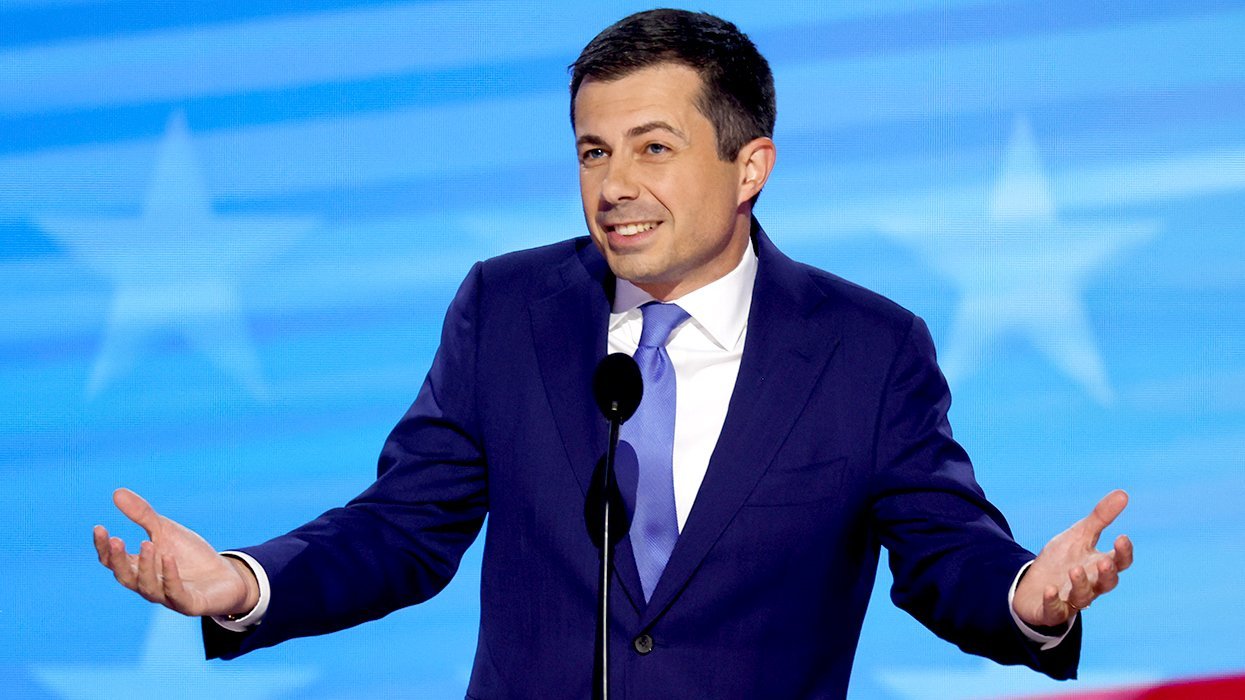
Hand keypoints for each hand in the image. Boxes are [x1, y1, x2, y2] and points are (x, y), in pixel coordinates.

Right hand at [93, 488, 257, 617]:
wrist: (226, 576)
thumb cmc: (190, 555)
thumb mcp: (166, 531)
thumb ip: (143, 515)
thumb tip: (116, 492)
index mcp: (139, 569)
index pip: (113, 562)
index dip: (104, 547)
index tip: (99, 527)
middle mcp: (148, 585)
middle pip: (126, 577)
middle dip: (119, 560)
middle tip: (116, 540)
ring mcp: (168, 597)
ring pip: (149, 587)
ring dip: (145, 566)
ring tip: (146, 544)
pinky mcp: (190, 604)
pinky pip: (176, 593)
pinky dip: (171, 576)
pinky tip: (169, 557)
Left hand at [1013, 489, 1133, 627]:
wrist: (1034, 585)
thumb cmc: (1063, 560)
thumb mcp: (1079, 535)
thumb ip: (1100, 517)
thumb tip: (1124, 493)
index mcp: (1099, 566)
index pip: (1120, 562)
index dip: (1123, 553)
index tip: (1121, 538)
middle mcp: (1091, 585)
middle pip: (1107, 584)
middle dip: (1107, 574)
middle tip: (1104, 562)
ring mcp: (1072, 600)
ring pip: (1083, 597)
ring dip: (1080, 584)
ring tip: (1074, 570)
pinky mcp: (1052, 611)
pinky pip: (1054, 610)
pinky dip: (1053, 601)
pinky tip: (1050, 589)